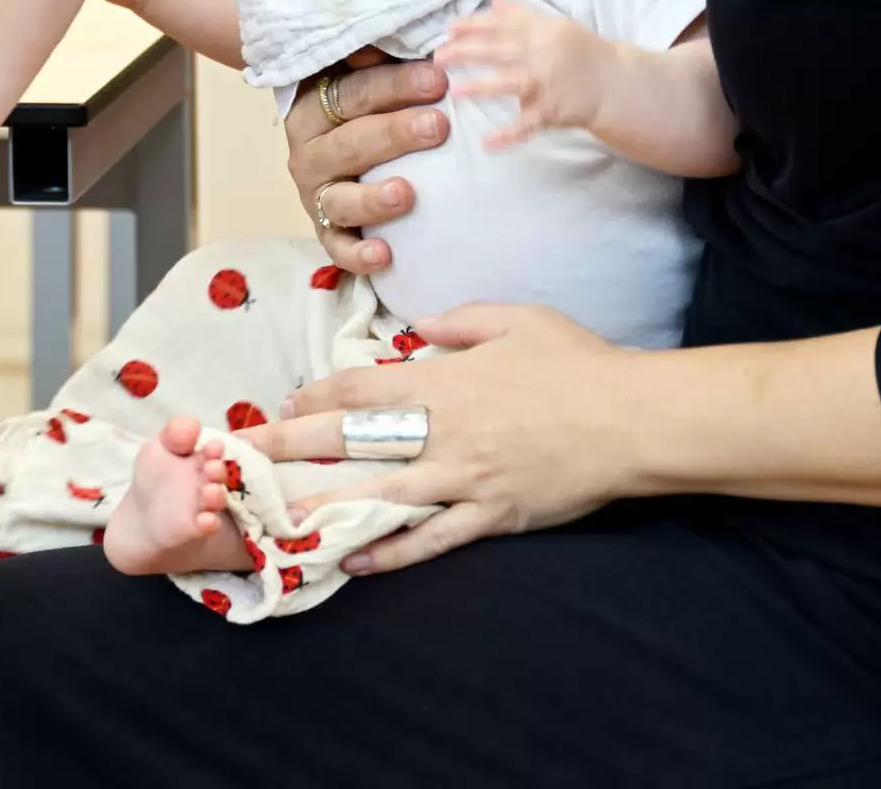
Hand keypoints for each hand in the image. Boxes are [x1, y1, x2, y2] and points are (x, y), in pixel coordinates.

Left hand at [240, 303, 634, 572]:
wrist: (632, 419)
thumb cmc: (577, 361)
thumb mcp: (516, 319)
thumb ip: (459, 321)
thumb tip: (415, 327)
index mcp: (445, 380)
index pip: (362, 387)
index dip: (317, 396)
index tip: (284, 405)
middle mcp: (444, 431)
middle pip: (354, 439)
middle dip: (296, 448)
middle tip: (248, 460)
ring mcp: (466, 478)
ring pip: (381, 494)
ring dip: (327, 505)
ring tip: (280, 519)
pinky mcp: (491, 515)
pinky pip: (432, 539)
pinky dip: (392, 552)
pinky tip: (355, 561)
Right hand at [284, 49, 448, 275]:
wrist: (327, 140)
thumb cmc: (362, 101)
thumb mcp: (361, 69)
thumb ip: (380, 55)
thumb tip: (413, 41)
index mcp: (312, 104)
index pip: (353, 91)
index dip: (396, 84)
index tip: (439, 78)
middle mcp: (308, 150)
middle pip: (352, 141)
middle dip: (396, 133)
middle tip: (438, 126)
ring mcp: (316, 193)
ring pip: (340, 198)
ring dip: (373, 198)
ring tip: (407, 195)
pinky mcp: (325, 230)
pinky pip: (337, 247)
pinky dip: (358, 255)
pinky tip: (386, 255)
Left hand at [436, 1, 618, 149]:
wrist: (617, 84)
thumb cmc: (581, 52)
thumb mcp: (554, 26)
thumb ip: (522, 15)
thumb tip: (493, 0)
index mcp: (541, 31)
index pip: (502, 25)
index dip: (474, 25)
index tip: (449, 28)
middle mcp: (543, 55)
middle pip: (500, 51)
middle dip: (467, 52)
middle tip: (438, 56)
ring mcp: (548, 85)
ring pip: (511, 85)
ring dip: (482, 88)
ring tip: (455, 91)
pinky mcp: (553, 112)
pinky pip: (528, 125)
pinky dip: (508, 135)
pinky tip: (486, 143)